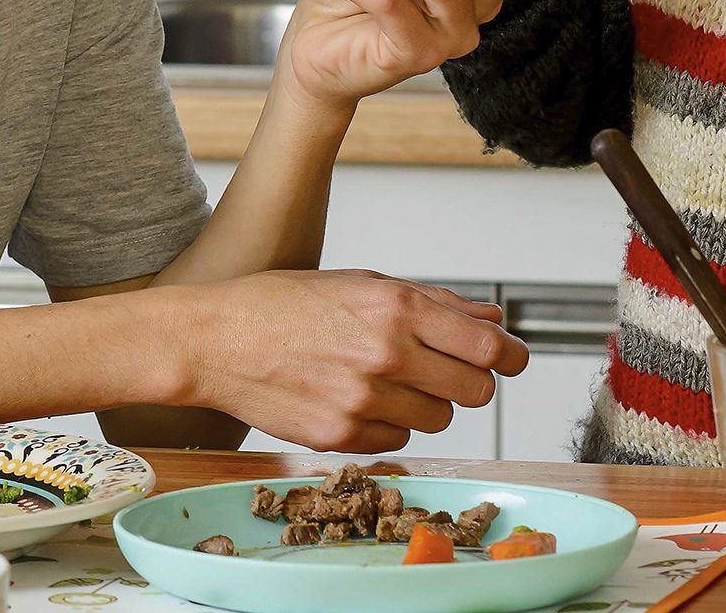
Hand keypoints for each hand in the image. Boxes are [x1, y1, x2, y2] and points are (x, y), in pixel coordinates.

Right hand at [183, 270, 531, 452]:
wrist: (213, 341)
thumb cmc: (281, 304)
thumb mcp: (360, 283)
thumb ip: (433, 302)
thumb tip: (492, 318)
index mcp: (395, 308)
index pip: (488, 347)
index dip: (511, 356)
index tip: (512, 360)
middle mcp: (386, 356)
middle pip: (475, 392)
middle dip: (469, 382)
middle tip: (444, 371)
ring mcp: (363, 402)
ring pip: (438, 420)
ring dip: (425, 404)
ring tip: (387, 380)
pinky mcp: (342, 437)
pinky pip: (397, 442)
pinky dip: (388, 425)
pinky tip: (356, 399)